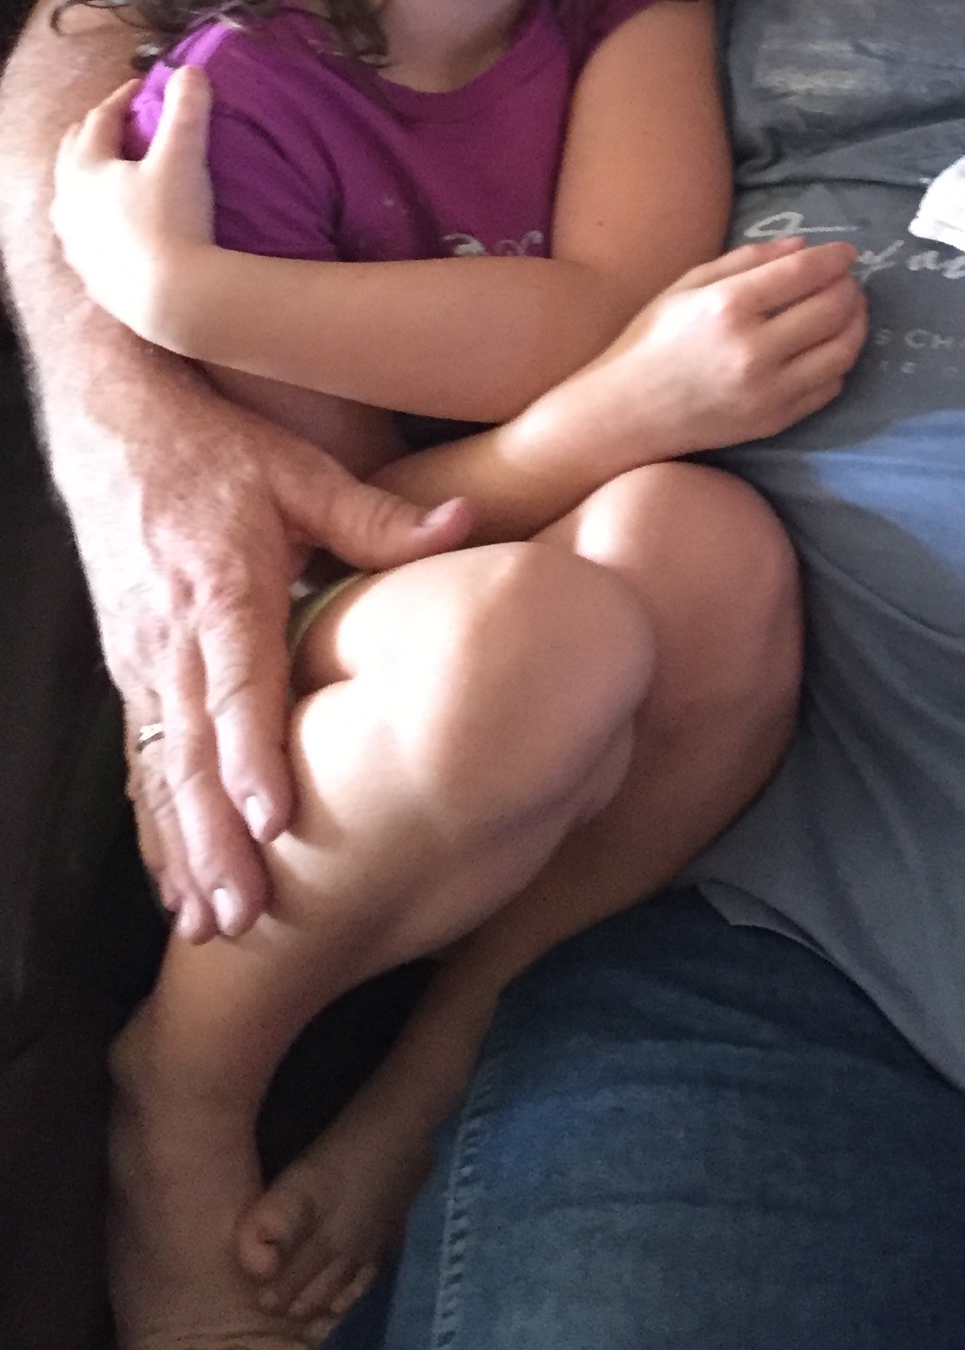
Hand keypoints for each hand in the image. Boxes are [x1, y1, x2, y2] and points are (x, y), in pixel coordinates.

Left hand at [51, 70, 214, 340]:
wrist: (170, 296)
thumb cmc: (171, 220)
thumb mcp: (184, 157)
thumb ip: (186, 110)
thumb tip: (190, 70)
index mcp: (85, 169)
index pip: (99, 121)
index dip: (122, 99)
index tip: (143, 88)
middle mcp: (68, 202)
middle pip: (73, 156)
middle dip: (95, 135)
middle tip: (120, 124)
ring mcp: (74, 241)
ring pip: (71, 198)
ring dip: (88, 179)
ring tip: (111, 175)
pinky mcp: (89, 273)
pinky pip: (84, 236)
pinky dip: (96, 220)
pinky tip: (113, 227)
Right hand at [69, 386, 470, 939]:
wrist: (112, 427)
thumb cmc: (214, 450)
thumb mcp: (297, 469)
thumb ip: (377, 515)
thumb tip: (465, 526)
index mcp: (220, 590)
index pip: (234, 690)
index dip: (249, 761)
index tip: (272, 826)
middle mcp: (171, 639)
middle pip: (188, 757)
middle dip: (212, 842)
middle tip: (240, 914)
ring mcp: (141, 662)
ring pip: (157, 775)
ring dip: (180, 851)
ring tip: (206, 922)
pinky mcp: (127, 673)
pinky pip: (141, 764)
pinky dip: (154, 827)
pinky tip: (172, 883)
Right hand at [558, 236, 867, 462]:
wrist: (626, 413)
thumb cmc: (651, 341)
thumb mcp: (688, 285)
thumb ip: (747, 260)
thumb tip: (803, 247)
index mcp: (728, 307)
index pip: (804, 274)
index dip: (834, 258)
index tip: (846, 253)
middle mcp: (753, 349)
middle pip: (831, 310)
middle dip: (849, 288)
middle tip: (847, 281)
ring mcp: (768, 391)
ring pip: (842, 351)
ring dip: (856, 324)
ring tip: (849, 311)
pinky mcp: (775, 421)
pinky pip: (829, 387)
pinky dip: (839, 362)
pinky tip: (828, 348)